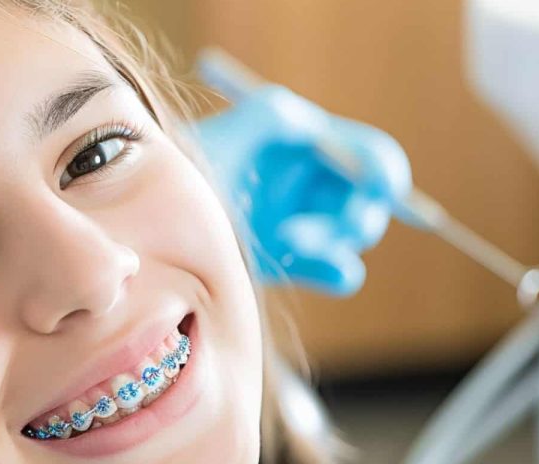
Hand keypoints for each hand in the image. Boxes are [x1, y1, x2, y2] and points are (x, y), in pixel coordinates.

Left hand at [193, 85, 410, 295]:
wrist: (153, 235)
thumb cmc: (181, 179)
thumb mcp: (220, 139)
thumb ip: (268, 117)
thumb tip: (315, 124)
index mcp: (305, 144)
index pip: (370, 154)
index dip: (384, 171)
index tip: (381, 188)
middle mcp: (312, 184)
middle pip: (371, 202)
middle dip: (354, 215)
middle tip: (326, 227)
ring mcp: (306, 225)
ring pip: (353, 239)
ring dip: (328, 240)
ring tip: (282, 238)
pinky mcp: (294, 263)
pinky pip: (342, 272)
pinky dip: (333, 269)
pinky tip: (294, 258)